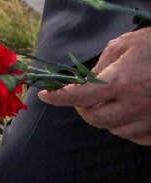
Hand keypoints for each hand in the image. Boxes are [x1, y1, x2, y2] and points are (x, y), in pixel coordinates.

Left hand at [39, 27, 150, 143]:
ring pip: (114, 130)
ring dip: (104, 119)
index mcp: (121, 81)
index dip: (57, 98)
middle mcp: (135, 103)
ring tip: (107, 103)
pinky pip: (136, 137)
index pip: (78, 96)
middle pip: (94, 119)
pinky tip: (127, 115)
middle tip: (83, 98)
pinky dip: (126, 128)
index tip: (45, 95)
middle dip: (83, 109)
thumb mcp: (123, 45)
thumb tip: (85, 81)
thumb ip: (100, 65)